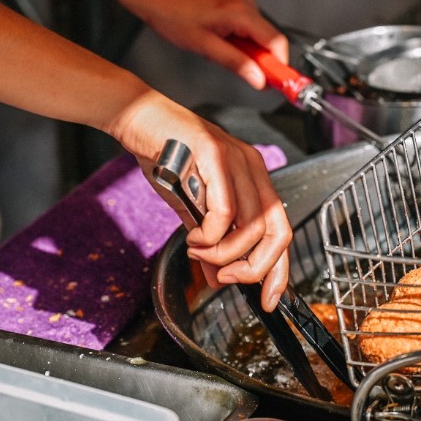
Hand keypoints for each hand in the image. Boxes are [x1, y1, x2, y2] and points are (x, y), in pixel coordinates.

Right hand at [107, 89, 290, 309]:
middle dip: (255, 268)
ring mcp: (236, 159)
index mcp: (254, 180)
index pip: (281, 231)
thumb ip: (210, 242)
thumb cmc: (165, 157)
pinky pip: (224, 210)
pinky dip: (209, 235)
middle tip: (226, 277)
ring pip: (250, 226)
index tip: (268, 299)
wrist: (139, 121)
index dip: (279, 271)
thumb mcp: (191, 208)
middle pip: (277, 232)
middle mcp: (253, 168)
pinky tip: (193, 236)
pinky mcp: (214, 154)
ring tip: (197, 251)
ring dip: (223, 252)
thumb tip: (218, 276)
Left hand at [114, 0, 288, 89]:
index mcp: (240, 11)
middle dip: (263, 61)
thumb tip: (257, 79)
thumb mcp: (203, 46)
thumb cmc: (169, 12)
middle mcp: (245, 1)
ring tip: (221, 53)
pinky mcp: (233, 0)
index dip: (281, 66)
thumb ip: (235, 63)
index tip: (281, 83)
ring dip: (249, 50)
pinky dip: (241, 40)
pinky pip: (247, 25)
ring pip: (258, 33)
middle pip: (270, 39)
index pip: (277, 42)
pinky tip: (220, 42)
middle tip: (252, 79)